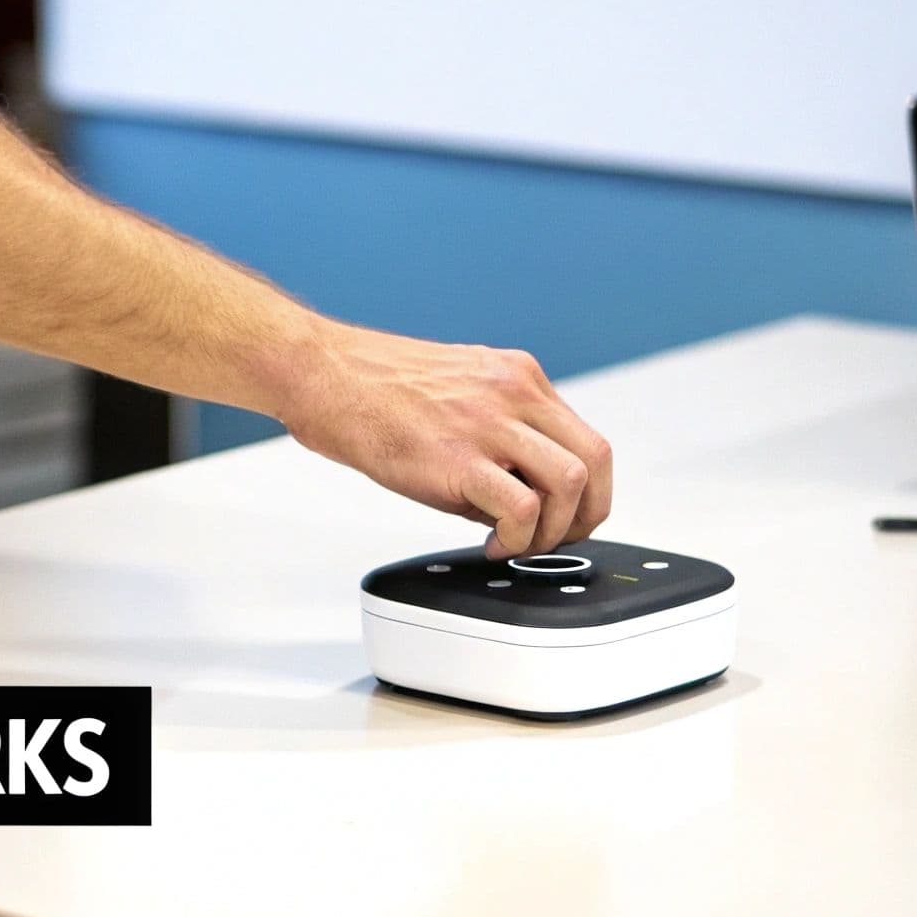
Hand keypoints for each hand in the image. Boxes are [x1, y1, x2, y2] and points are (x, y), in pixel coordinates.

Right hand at [282, 325, 611, 557]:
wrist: (321, 374)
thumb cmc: (372, 389)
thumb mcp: (457, 394)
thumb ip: (498, 437)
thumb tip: (516, 502)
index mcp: (517, 376)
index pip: (585, 438)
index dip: (586, 491)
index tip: (564, 518)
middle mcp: (513, 393)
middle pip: (594, 460)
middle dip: (586, 514)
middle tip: (556, 539)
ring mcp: (489, 422)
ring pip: (570, 482)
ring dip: (554, 530)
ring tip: (518, 543)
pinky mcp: (458, 458)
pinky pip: (522, 508)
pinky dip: (518, 538)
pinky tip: (492, 542)